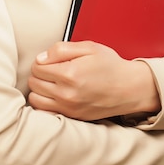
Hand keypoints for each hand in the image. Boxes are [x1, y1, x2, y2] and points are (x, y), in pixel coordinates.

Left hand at [28, 40, 160, 120]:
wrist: (129, 88)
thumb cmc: (111, 66)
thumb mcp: (89, 47)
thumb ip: (62, 48)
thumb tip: (41, 58)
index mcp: (70, 73)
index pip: (37, 67)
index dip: (42, 60)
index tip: (50, 59)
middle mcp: (67, 94)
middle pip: (34, 82)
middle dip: (39, 73)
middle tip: (51, 68)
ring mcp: (68, 108)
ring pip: (35, 98)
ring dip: (39, 88)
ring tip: (51, 81)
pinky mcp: (72, 117)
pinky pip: (45, 112)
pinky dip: (44, 102)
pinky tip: (52, 94)